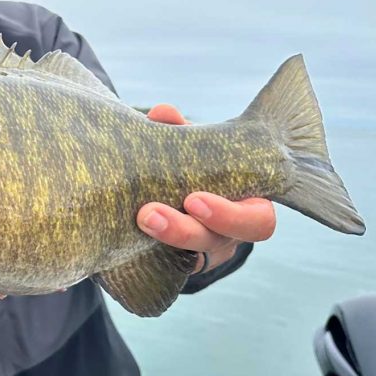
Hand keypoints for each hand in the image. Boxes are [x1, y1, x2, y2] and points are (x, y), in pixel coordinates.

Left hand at [136, 104, 276, 272]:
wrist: (180, 192)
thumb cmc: (200, 167)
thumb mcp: (198, 150)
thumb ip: (184, 133)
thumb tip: (162, 113)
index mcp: (247, 208)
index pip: (257, 223)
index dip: (229, 216)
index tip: (194, 199)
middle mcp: (226, 236)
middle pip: (215, 244)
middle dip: (183, 231)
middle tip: (150, 213)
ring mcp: (199, 252)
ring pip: (187, 257)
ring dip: (158, 236)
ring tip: (136, 217)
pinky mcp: (171, 261)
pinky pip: (159, 262)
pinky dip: (139, 247)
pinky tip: (118, 235)